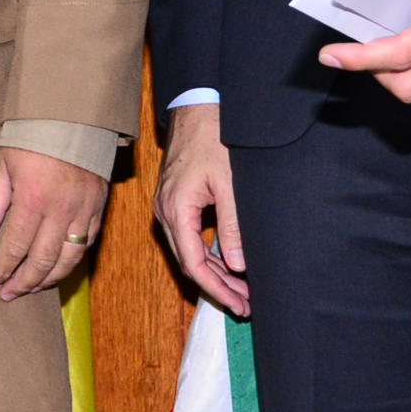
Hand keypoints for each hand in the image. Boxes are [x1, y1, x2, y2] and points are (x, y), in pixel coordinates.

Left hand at [0, 148, 106, 299]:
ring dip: (49, 278)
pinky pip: (87, 243)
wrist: (72, 114)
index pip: (16, 247)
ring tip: (32, 288)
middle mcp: (60, 210)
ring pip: (68, 258)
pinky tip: (59, 268)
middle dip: (23, 282)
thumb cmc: (31, 135)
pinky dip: (73, 260)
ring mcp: (83, 210)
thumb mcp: (2, 163)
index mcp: (33, 198)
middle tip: (8, 294)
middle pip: (42, 260)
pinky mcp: (98, 207)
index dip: (3, 268)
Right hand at [154, 103, 248, 316]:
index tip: (239, 304)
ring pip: (188, 251)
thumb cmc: (213, 138)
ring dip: (214, 272)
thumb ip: (232, 226)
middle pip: (189, 262)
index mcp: (176, 209)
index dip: (216, 289)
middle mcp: (165, 211)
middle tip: (245, 304)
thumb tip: (237, 265)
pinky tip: (227, 263)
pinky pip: (188, 236)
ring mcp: (168, 206)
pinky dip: (207, 253)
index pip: (193, 264)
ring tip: (240, 291)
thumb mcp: (229, 183)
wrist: (196, 107)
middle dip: (218, 286)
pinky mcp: (175, 200)